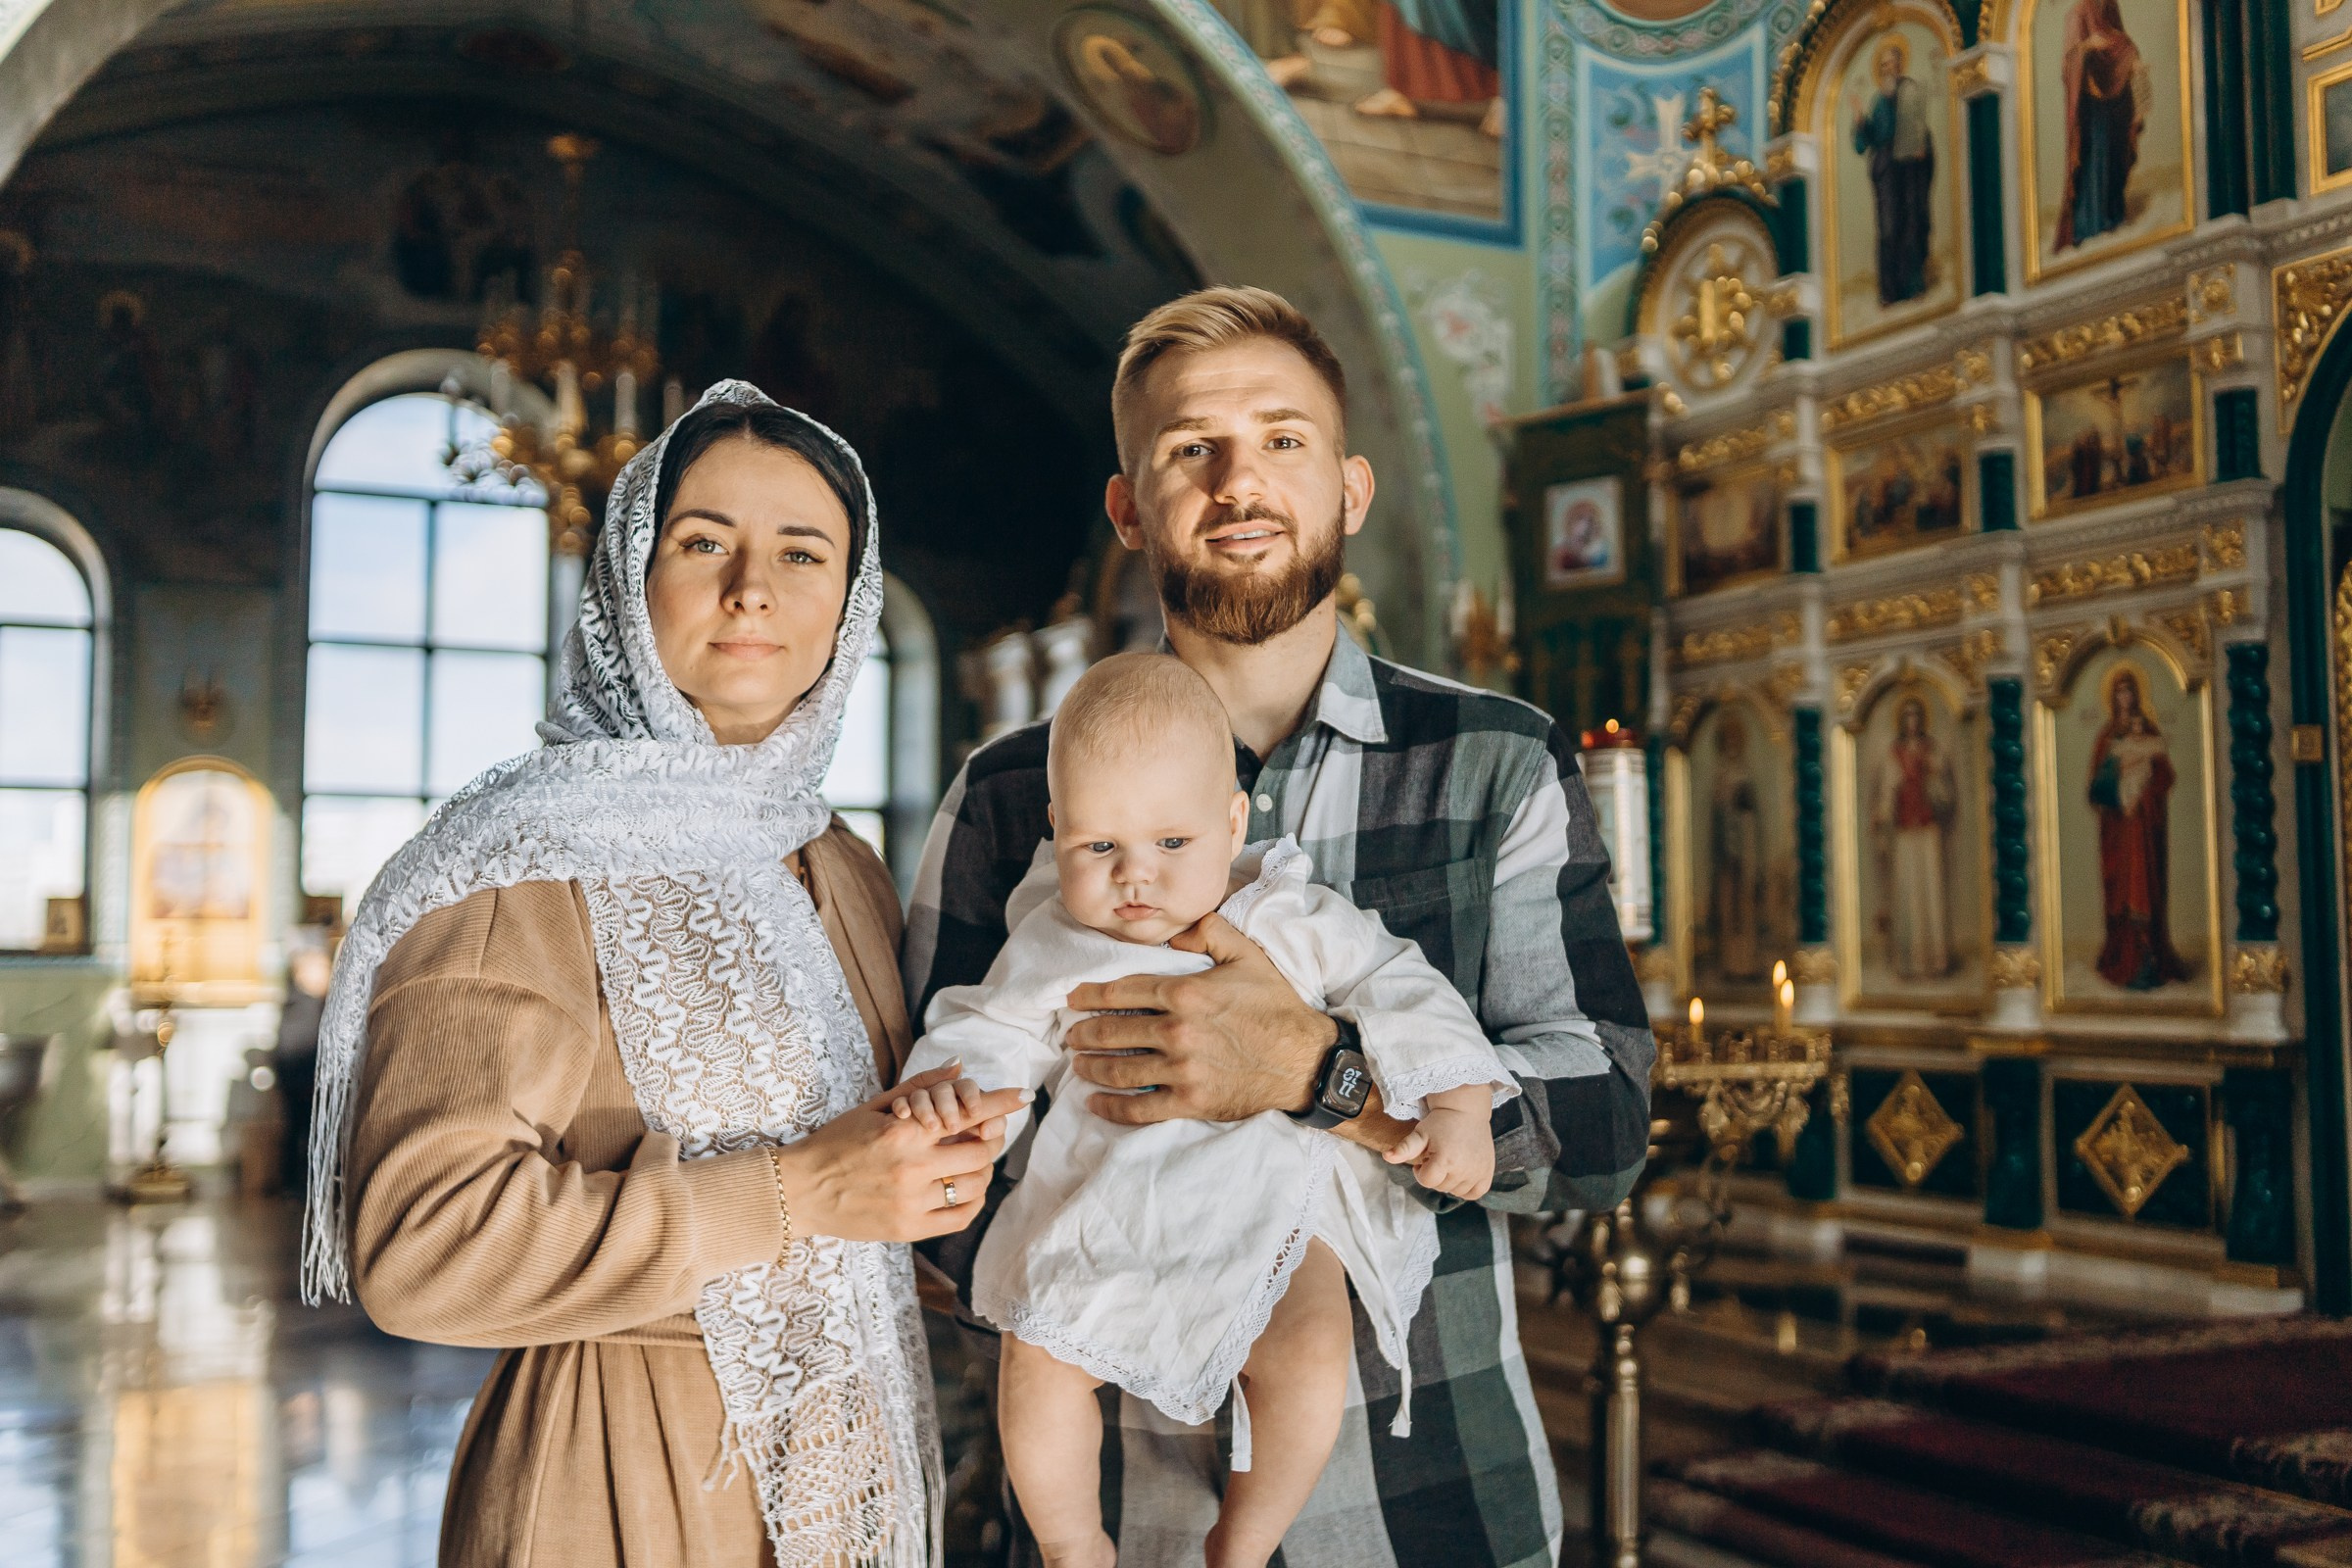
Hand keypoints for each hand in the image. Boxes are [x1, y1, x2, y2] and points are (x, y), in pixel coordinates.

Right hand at [773, 1063, 1027, 1242]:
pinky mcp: (908, 1229)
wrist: (801, 1190)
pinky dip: (971, 1202)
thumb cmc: (835, 1143)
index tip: (1022, 1096)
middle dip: (989, 1140)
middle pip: (979, 1153)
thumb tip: (959, 1067)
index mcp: (904, 1132)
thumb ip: (920, 1086)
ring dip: (981, 1171)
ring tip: (972, 1163)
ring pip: (973, 1186)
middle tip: (986, 1136)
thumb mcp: (874, 1106)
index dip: (1000, 1104)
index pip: (967, 1113)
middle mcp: (912, 1167)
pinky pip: (959, 1218)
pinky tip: (964, 1191)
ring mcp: (911, 1201)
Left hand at [1062, 912, 1336, 1125]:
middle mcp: (1177, 1031)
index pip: (1122, 990)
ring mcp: (1181, 1070)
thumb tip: (1175, 927)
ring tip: (1078, 1064)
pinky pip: (1138, 1108)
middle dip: (1084, 1032)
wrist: (1305, 1061)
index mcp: (1185, 993)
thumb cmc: (1276, 1007)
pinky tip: (1095, 1102)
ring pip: (1119, 1069)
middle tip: (1070, 1034)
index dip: (1089, 995)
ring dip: (1091, 1067)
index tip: (1072, 998)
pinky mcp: (1189, 1102)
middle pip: (1113, 1031)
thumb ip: (1208, 931)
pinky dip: (1111, 1107)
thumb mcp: (1247, 956)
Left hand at [1388, 1105, 1494, 1200]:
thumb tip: (1386, 1157)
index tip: (1424, 1158)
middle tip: (1437, 1156)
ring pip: (1456, 1191)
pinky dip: (1467, 1188)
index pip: (1427, 1181)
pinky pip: (1475, 1193)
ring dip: (1449, 1181)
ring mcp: (1478, 1172)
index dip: (1420, 1171)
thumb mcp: (1420, 1134)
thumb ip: (1404, 1148)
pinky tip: (1462, 1173)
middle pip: (1441, 1187)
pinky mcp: (1487, 1172)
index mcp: (1446, 1159)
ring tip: (1450, 1161)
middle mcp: (1463, 1168)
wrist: (1466, 1110)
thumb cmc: (1440, 1122)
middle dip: (1435, 1174)